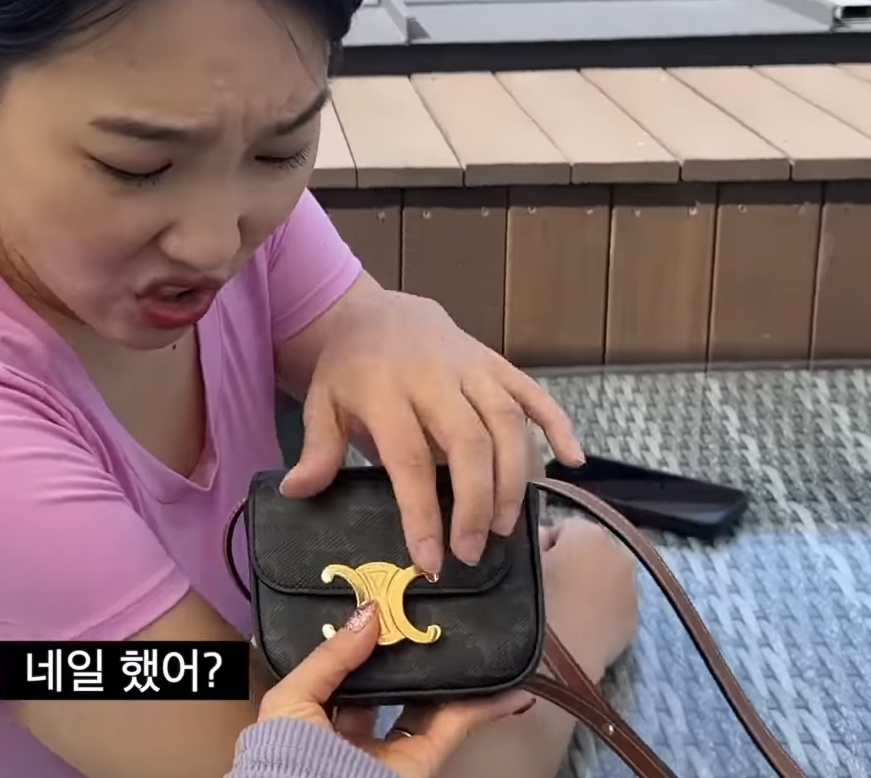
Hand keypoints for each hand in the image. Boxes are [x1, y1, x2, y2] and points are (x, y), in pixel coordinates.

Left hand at [259, 599, 531, 777]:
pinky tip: (505, 687)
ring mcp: (390, 752)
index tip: (384, 610)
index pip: (343, 673)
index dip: (362, 643)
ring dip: (453, 679)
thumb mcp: (293, 697)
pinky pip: (454, 730)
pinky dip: (482, 708)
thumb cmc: (287, 757)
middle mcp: (354, 736)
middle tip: (428, 619)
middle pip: (390, 687)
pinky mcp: (420, 765)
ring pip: (428, 707)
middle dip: (410, 657)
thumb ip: (331, 656)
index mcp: (313, 718)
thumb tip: (369, 613)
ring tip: (472, 643)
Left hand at [284, 291, 582, 577]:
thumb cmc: (351, 370)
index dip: (422, 512)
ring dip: (514, 478)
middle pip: (468, 442)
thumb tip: (297, 492)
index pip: (408, 457)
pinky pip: (535, 392)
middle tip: (474, 551)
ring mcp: (472, 367)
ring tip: (505, 527)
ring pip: (506, 422)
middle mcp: (433, 377)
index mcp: (384, 390)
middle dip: (476, 503)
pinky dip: (558, 424)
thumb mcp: (322, 404)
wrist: (381, 312)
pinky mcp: (498, 363)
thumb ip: (317, 450)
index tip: (431, 560)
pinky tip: (573, 462)